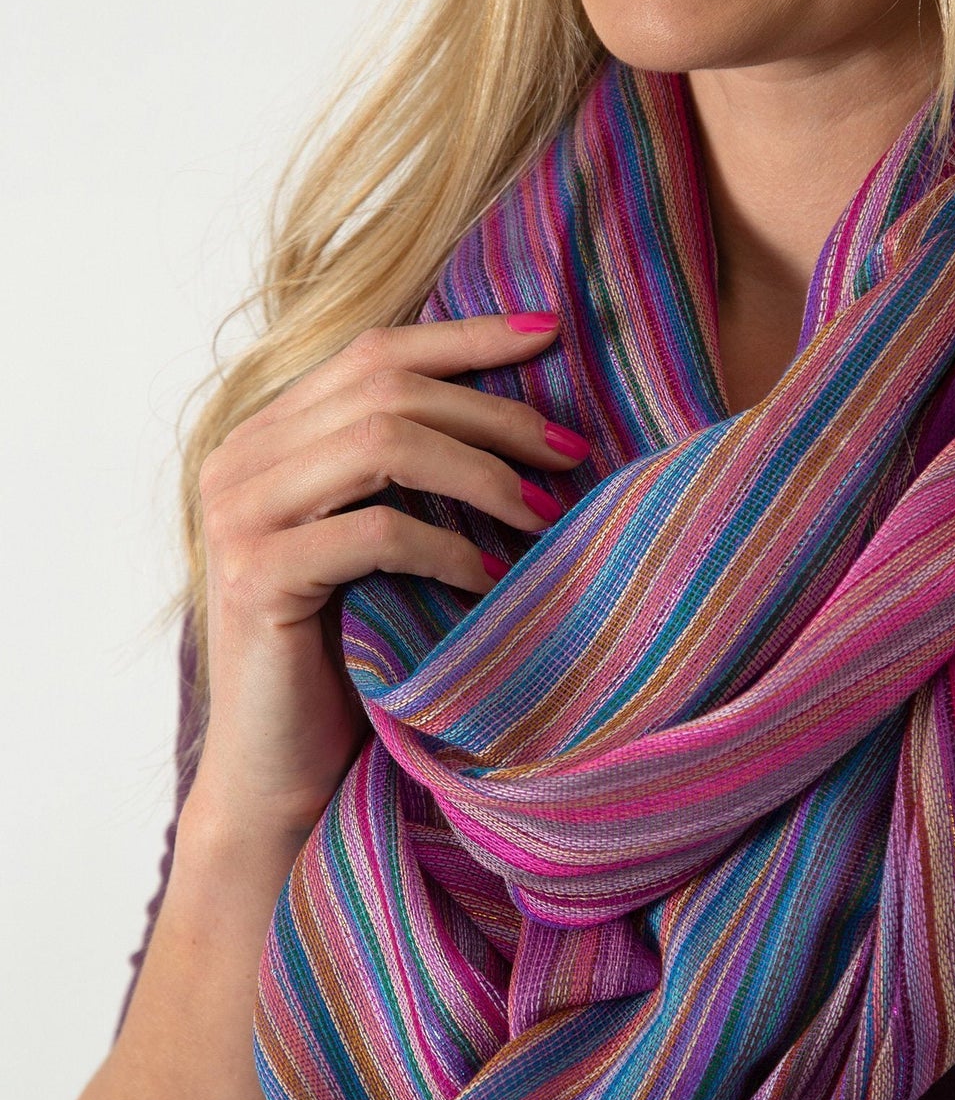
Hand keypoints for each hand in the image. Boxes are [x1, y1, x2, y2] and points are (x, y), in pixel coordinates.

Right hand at [186, 313, 585, 836]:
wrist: (286, 768)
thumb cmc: (355, 647)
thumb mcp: (385, 538)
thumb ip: (415, 466)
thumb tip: (533, 412)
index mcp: (271, 433)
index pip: (374, 349)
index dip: (465, 335)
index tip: (549, 331)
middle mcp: (242, 458)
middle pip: (387, 390)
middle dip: (495, 414)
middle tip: (572, 452)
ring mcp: (238, 515)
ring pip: (381, 446)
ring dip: (482, 474)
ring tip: (547, 513)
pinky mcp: (255, 577)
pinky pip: (374, 532)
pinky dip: (448, 547)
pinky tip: (492, 576)